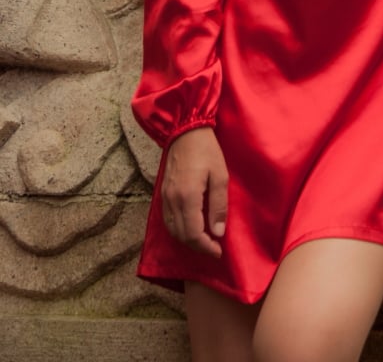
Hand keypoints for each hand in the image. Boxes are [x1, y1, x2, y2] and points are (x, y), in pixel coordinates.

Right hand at [161, 126, 227, 257]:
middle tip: (213, 248)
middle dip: (197, 247)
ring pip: (172, 230)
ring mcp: (164, 197)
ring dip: (187, 240)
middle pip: (181, 235)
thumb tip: (218, 232)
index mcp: (187, 197)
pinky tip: (190, 229)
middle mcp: (172, 200)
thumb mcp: (220, 176)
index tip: (218, 251)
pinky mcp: (162, 193)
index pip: (193, 233)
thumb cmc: (207, 151)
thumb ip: (218, 205)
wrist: (186, 131)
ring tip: (204, 241)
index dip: (206, 247)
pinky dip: (178, 230)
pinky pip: (167, 220)